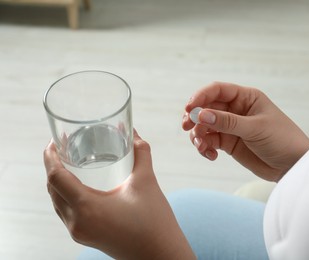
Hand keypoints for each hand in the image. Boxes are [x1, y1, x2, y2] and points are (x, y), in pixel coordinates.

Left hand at [44, 130, 194, 259]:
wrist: (161, 254)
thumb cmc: (154, 222)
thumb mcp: (146, 182)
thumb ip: (140, 153)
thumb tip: (133, 132)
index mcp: (87, 208)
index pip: (56, 177)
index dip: (50, 157)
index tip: (54, 142)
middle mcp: (77, 222)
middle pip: (52, 189)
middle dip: (52, 166)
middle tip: (61, 148)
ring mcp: (79, 232)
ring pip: (57, 201)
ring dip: (57, 181)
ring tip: (67, 163)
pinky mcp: (85, 236)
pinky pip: (65, 212)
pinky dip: (65, 195)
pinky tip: (77, 186)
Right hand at [182, 82, 308, 181]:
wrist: (293, 165)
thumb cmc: (282, 140)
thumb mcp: (255, 128)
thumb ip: (227, 122)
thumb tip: (201, 114)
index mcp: (246, 98)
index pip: (217, 90)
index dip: (200, 96)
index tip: (189, 109)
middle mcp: (236, 110)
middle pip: (206, 108)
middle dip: (195, 118)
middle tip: (187, 128)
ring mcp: (231, 126)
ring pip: (205, 126)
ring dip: (198, 135)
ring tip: (203, 147)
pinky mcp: (229, 143)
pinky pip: (209, 141)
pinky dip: (205, 147)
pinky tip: (211, 155)